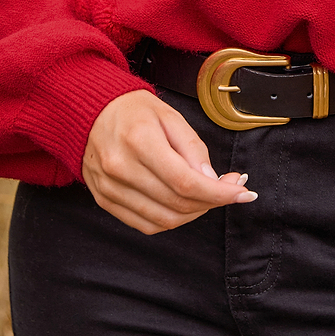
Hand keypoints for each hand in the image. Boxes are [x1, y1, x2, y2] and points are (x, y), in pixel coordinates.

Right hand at [82, 90, 256, 234]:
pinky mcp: (104, 200)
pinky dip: (171, 220)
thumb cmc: (133, 111)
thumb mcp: (170, 117)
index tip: (243, 193)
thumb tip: (213, 181)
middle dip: (213, 201)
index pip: (185, 182)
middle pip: (177, 203)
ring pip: (164, 220)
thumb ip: (193, 149)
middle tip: (230, 189)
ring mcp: (109, 188)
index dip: (219, 193)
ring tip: (207, 196)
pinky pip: (145, 225)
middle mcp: (120, 168)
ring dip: (194, 213)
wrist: (92, 112)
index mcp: (139, 141)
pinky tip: (183, 204)